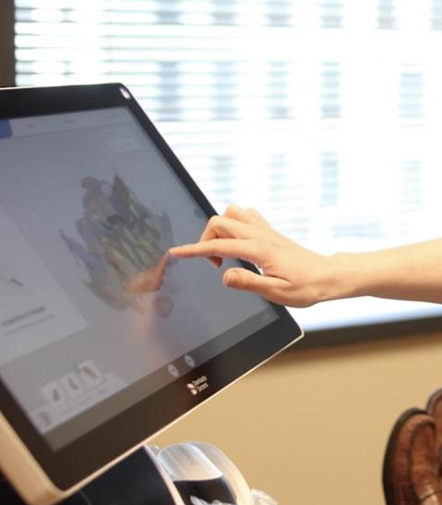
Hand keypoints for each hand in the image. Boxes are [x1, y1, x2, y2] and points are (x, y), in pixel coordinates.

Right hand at [170, 204, 334, 306]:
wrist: (327, 276)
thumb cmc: (305, 287)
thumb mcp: (277, 292)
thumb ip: (248, 283)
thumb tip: (225, 275)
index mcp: (259, 250)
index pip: (219, 245)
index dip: (195, 249)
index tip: (177, 252)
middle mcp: (260, 235)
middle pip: (220, 222)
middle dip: (207, 239)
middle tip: (216, 264)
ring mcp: (265, 230)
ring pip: (232, 212)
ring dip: (220, 228)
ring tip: (225, 251)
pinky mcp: (270, 231)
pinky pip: (246, 214)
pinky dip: (234, 223)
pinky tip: (238, 241)